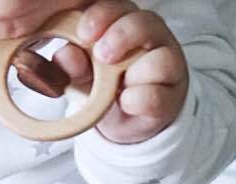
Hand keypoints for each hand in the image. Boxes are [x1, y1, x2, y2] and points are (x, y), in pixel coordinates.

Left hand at [52, 1, 188, 144]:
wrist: (125, 120)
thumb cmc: (103, 87)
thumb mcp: (81, 76)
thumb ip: (72, 65)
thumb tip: (63, 55)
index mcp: (124, 24)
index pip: (118, 7)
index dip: (102, 15)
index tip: (84, 33)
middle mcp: (151, 38)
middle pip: (146, 22)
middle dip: (122, 36)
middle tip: (102, 55)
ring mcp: (166, 65)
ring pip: (161, 59)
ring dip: (134, 73)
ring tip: (117, 88)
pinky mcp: (171, 96)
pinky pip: (158, 95)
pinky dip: (138, 99)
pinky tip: (125, 102)